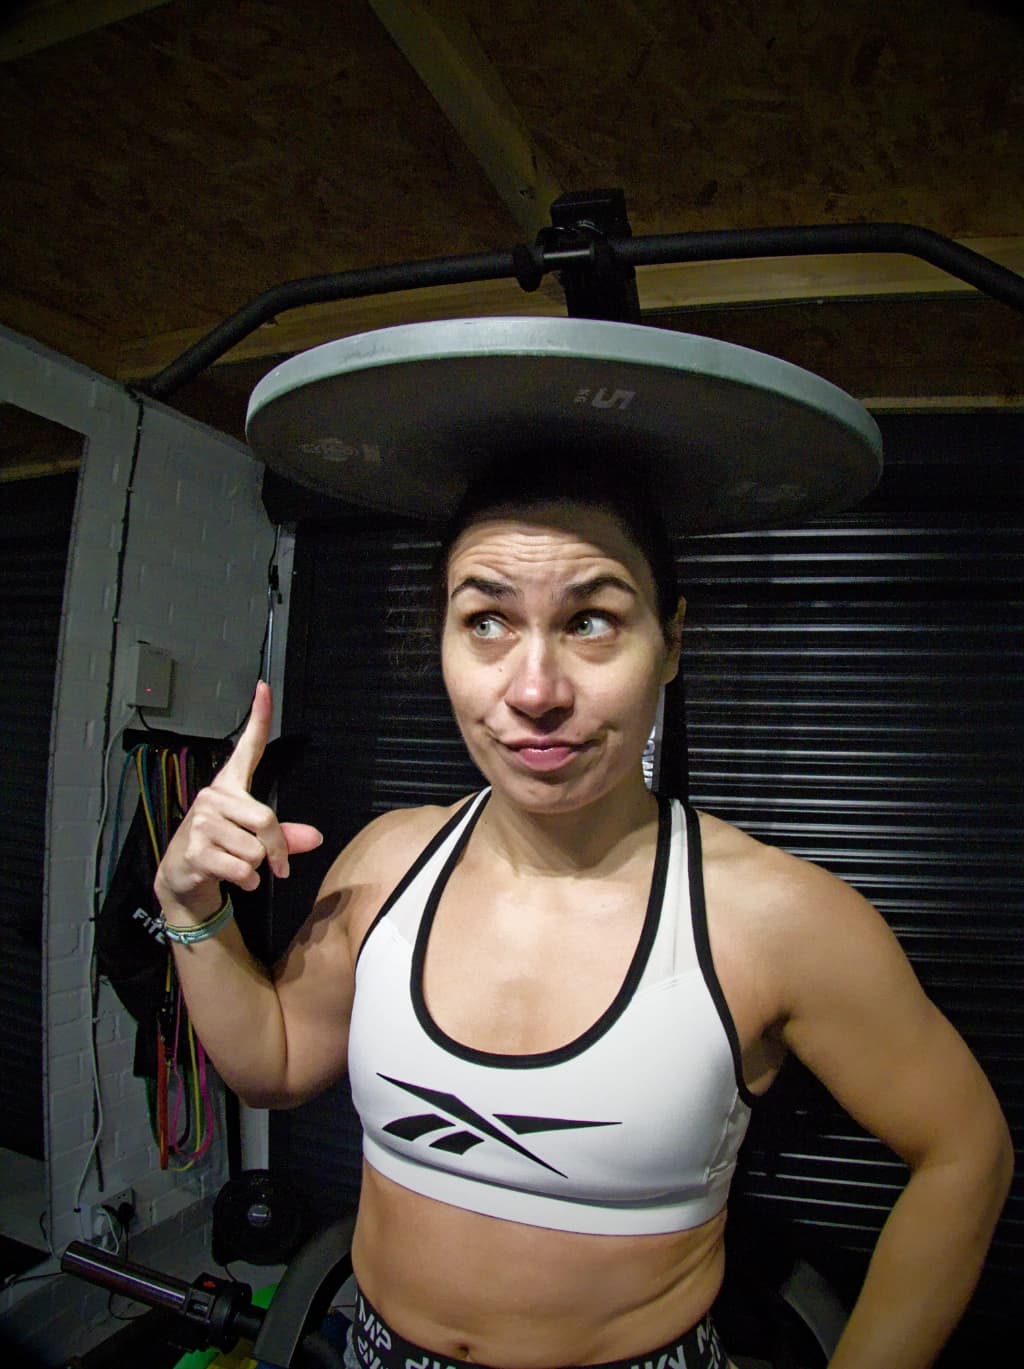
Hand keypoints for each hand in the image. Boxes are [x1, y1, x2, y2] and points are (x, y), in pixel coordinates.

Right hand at [154, 682, 322, 915]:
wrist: (182, 875)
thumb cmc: (221, 848)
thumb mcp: (253, 839)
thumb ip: (285, 837)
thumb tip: (316, 838)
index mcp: (230, 786)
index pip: (247, 747)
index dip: (258, 718)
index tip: (264, 687)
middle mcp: (214, 796)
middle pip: (266, 820)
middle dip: (277, 850)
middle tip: (277, 866)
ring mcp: (202, 821)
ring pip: (255, 850)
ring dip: (255, 867)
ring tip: (235, 864)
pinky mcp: (195, 849)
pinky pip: (242, 869)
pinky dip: (246, 881)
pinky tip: (230, 877)